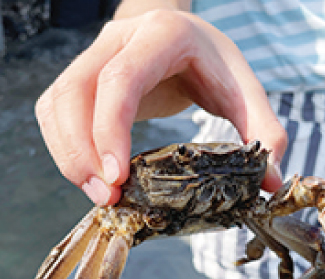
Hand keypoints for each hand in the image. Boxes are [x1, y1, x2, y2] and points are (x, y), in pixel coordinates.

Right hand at [35, 9, 285, 204]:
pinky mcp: (80, 76)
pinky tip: (90, 176)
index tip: (117, 177)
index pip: (120, 79)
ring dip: (69, 154)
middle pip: (76, 91)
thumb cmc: (214, 64)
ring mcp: (93, 55)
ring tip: (99, 195)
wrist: (185, 35)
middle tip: (106, 197)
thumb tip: (270, 183)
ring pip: (57, 103)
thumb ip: (264, 132)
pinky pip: (54, 111)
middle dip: (83, 151)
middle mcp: (118, 40)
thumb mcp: (246, 91)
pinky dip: (64, 147)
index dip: (111, 129)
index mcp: (161, 36)